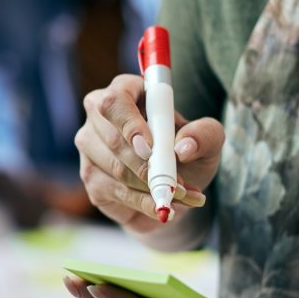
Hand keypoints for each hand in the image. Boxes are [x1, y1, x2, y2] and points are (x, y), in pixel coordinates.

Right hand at [75, 74, 222, 233]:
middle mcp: (98, 117)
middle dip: (149, 166)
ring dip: (153, 187)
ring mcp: (90, 149)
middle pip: (113, 139)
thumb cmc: (186, 151)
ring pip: (117, 170)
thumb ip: (203, 135)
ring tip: (184, 195)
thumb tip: (183, 147)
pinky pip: (117, 193)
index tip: (150, 147)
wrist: (173, 186)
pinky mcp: (91, 179)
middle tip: (180, 183)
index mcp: (125, 91)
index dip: (129, 124)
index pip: (115, 102)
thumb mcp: (208, 139)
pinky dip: (146, 203)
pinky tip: (164, 206)